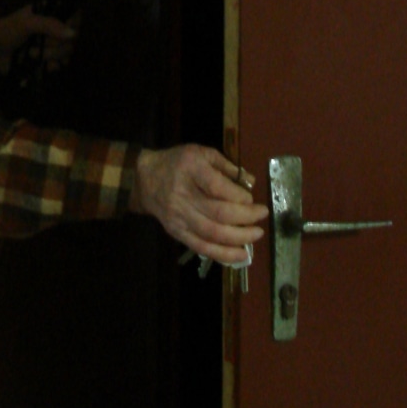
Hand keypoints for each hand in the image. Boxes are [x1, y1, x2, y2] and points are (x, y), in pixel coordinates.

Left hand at [0, 5, 76, 78]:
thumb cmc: (2, 34)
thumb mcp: (24, 24)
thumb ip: (49, 24)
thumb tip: (73, 33)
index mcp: (47, 13)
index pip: (73, 13)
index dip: (73, 23)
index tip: (65, 32)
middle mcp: (52, 28)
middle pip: (72, 36)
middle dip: (55, 44)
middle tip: (38, 45)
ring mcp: (50, 45)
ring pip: (67, 51)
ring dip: (51, 56)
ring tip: (32, 56)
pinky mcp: (46, 61)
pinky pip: (60, 65)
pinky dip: (53, 67)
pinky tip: (44, 68)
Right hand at [129, 144, 267, 263]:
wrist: (144, 179)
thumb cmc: (177, 162)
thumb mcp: (200, 152)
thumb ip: (225, 165)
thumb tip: (250, 182)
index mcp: (190, 169)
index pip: (216, 187)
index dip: (238, 196)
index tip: (252, 199)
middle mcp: (183, 195)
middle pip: (217, 213)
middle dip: (245, 218)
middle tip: (262, 216)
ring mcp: (179, 217)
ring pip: (211, 234)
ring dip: (238, 238)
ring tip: (256, 235)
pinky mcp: (177, 232)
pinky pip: (201, 247)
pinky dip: (223, 254)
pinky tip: (240, 255)